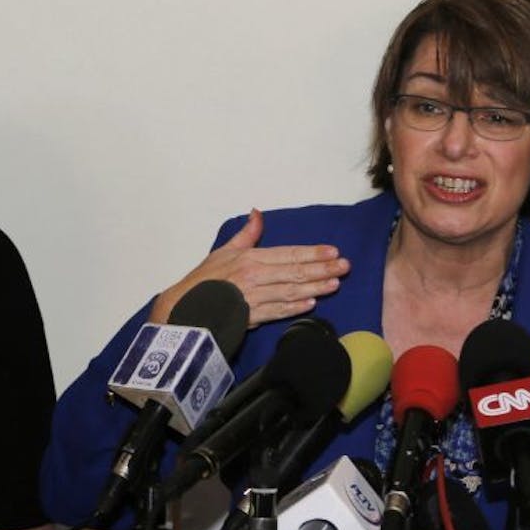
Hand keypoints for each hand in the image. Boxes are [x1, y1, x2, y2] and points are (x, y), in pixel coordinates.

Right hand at [151, 209, 349, 327]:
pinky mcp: (251, 317)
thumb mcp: (224, 251)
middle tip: (345, 266)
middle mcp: (254, 277)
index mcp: (250, 259)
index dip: (312, 253)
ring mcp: (253, 298)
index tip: (332, 251)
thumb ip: (247, 234)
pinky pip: (278, 312)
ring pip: (291, 291)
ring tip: (335, 283)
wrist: (185, 307)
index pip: (288, 254)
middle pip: (295, 272)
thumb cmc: (205, 279)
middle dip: (322, 269)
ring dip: (315, 287)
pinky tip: (312, 303)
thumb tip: (257, 212)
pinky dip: (296, 308)